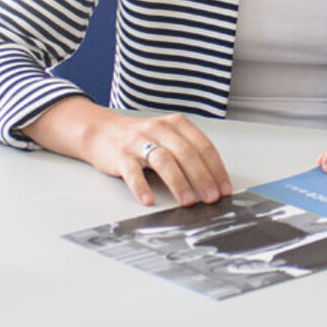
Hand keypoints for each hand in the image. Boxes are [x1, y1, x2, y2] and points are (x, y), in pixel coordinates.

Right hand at [24, 98, 230, 206]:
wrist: (102, 131)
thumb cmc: (142, 139)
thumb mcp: (169, 138)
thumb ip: (189, 154)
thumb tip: (213, 182)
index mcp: (177, 124)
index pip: (203, 146)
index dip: (216, 168)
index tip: (224, 188)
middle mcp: (159, 129)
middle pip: (186, 153)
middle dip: (202, 177)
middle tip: (211, 197)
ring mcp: (139, 141)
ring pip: (164, 161)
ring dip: (178, 183)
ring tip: (187, 202)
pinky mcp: (121, 155)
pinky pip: (132, 172)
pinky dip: (141, 187)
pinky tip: (148, 200)